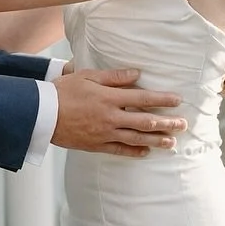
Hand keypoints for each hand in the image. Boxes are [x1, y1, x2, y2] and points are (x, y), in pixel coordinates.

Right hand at [51, 68, 185, 156]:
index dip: (162, 99)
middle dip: (166, 123)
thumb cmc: (63, 91)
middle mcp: (110, 117)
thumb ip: (114, 77)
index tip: (178, 100)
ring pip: (136, 138)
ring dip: (156, 140)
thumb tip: (137, 74)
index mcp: (109, 98)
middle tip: (183, 125)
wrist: (41, 114)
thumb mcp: (88, 76)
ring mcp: (104, 133)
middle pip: (145, 121)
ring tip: (171, 143)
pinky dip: (134, 151)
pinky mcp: (96, 145)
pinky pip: (119, 150)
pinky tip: (146, 151)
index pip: (143, 98)